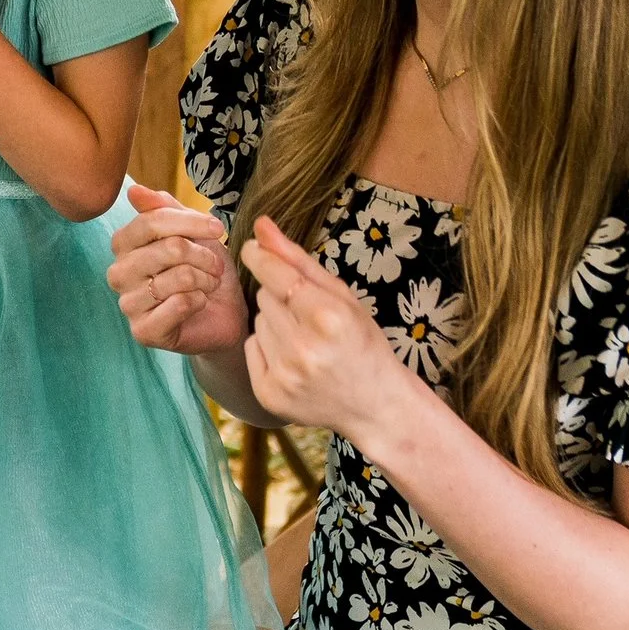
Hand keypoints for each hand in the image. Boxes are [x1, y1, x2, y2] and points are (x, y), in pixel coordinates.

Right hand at [109, 184, 247, 353]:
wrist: (222, 314)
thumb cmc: (203, 269)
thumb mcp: (191, 232)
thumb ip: (164, 209)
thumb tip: (134, 190)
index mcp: (124, 244)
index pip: (152, 221)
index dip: (190, 222)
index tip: (218, 228)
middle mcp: (118, 273)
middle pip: (169, 248)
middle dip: (203, 256)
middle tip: (214, 266)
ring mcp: (128, 304)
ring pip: (179, 277)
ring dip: (206, 279)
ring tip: (209, 284)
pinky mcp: (143, 331)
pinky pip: (179, 305)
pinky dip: (200, 300)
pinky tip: (199, 303)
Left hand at [238, 216, 409, 446]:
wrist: (376, 405)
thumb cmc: (362, 343)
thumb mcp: (342, 296)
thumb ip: (298, 259)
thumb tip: (261, 225)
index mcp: (327, 318)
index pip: (276, 274)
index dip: (260, 257)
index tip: (251, 247)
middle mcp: (303, 349)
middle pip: (264, 297)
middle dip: (282, 300)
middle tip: (310, 318)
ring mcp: (284, 376)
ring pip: (257, 322)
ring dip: (275, 324)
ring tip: (307, 341)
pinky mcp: (269, 395)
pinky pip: (251, 348)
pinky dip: (267, 349)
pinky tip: (294, 360)